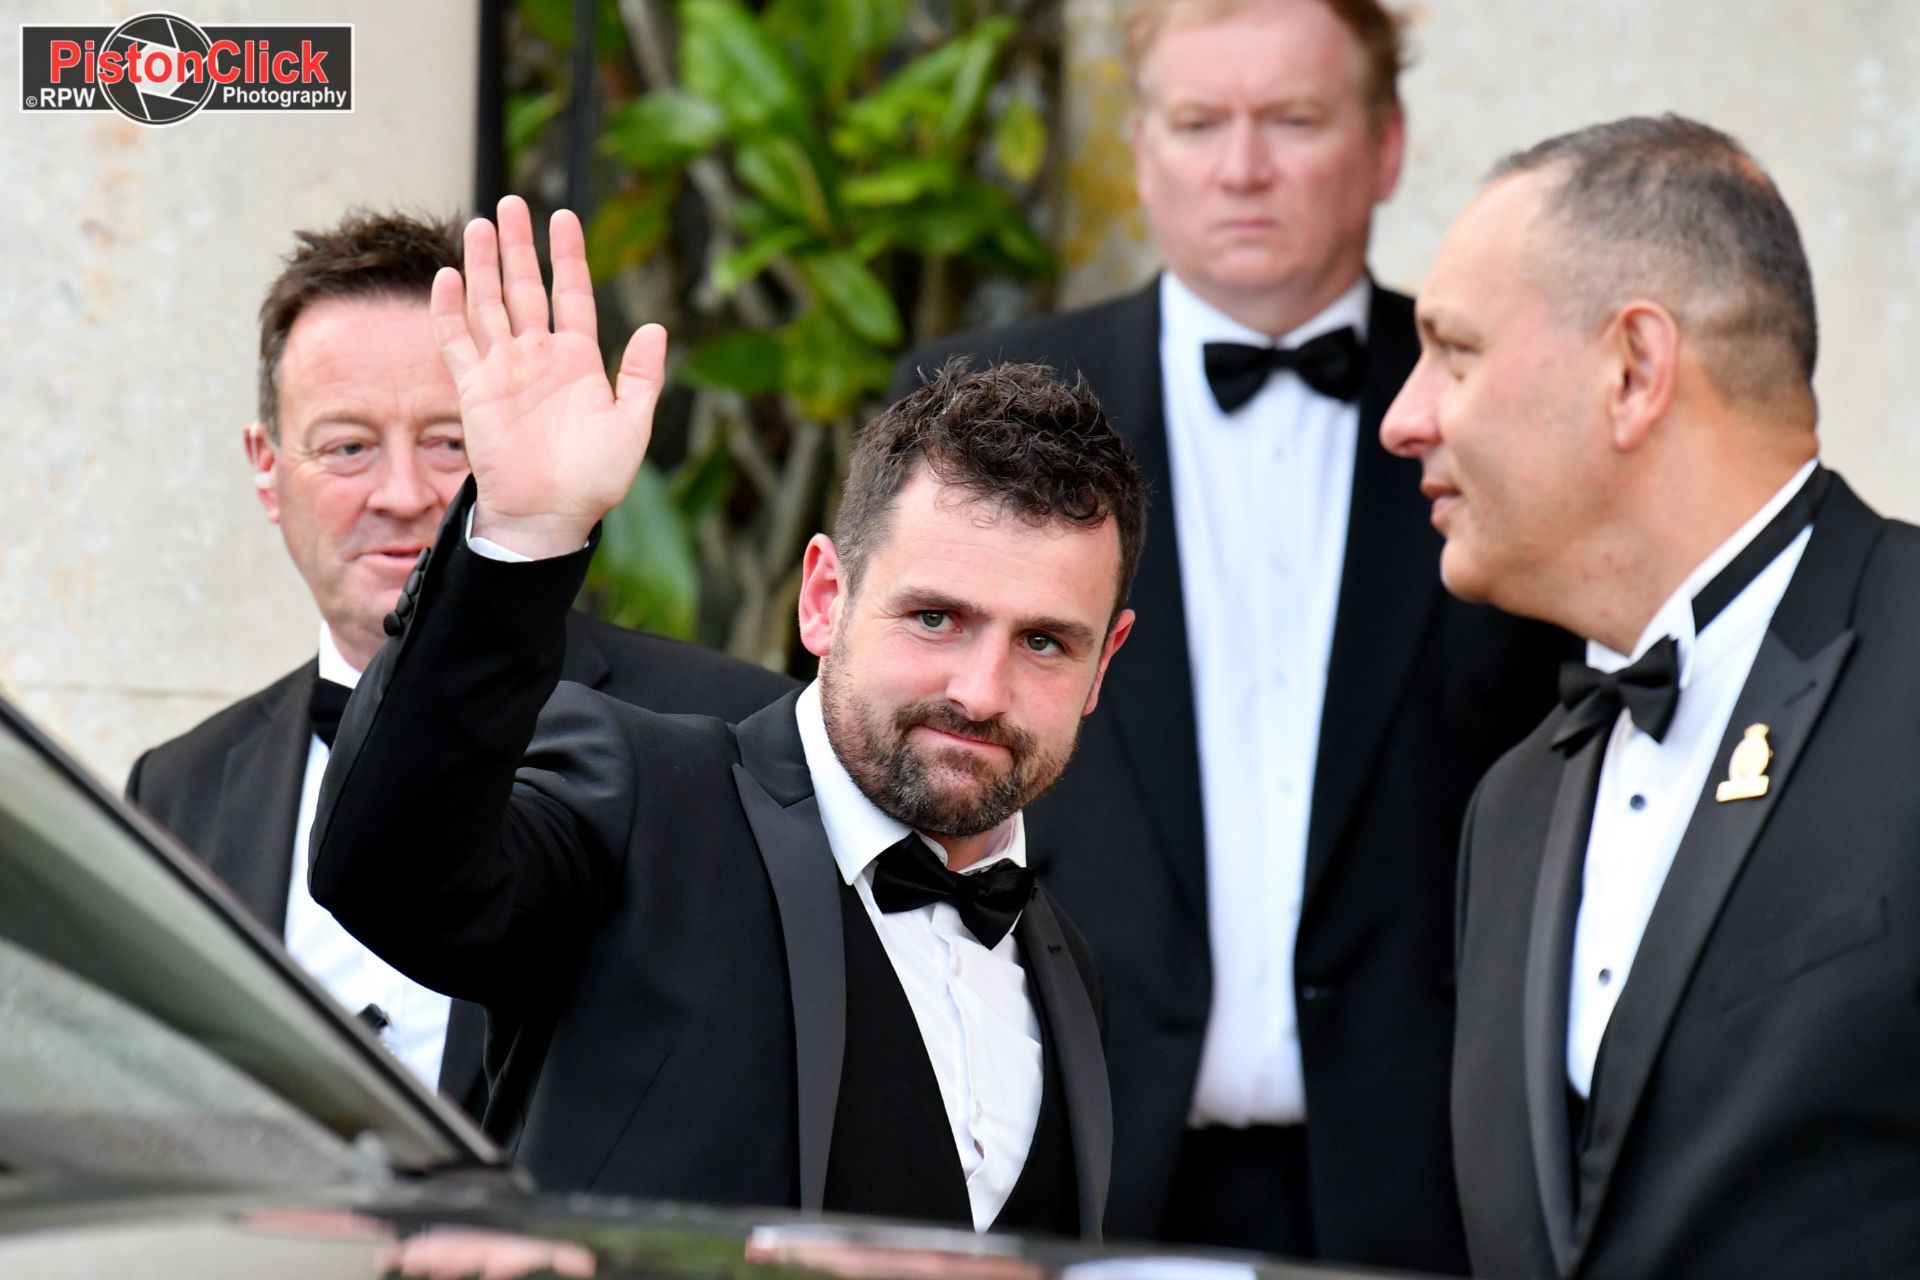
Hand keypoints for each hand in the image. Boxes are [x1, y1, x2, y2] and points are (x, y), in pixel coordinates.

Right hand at [431, 194, 666, 557]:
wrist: (550, 515)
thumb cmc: (595, 480)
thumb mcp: (633, 424)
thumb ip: (642, 376)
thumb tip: (656, 328)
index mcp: (579, 361)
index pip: (571, 294)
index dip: (566, 256)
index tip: (563, 217)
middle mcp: (539, 358)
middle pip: (525, 288)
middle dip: (518, 246)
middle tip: (513, 203)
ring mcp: (504, 370)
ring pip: (489, 304)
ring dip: (482, 265)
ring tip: (479, 224)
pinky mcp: (474, 389)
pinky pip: (457, 341)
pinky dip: (450, 310)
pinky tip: (448, 277)